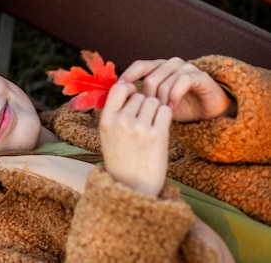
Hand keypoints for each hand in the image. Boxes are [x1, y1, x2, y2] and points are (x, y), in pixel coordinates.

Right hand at [100, 81, 171, 196]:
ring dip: (156, 109)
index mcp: (106, 119)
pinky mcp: (158, 136)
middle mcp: (122, 121)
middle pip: (140, 95)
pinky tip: (160, 126)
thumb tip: (126, 86)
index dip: (129, 89)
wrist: (132, 187)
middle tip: (144, 118)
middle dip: (144, 103)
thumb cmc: (121, 159)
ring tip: (152, 124)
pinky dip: (165, 116)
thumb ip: (115, 112)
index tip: (133, 97)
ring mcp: (140, 128)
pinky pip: (165, 111)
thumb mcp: (108, 134)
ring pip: (154, 102)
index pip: (119, 88)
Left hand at [119, 58, 231, 122]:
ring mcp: (186, 68)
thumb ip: (140, 99)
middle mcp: (171, 64)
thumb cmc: (179, 108)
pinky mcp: (199, 76)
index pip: (140, 65)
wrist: (207, 114)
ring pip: (165, 80)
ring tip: (160, 112)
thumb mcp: (156, 104)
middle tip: (147, 112)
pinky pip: (182, 81)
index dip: (129, 74)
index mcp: (159, 67)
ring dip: (161, 99)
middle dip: (147, 96)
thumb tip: (116, 100)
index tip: (120, 87)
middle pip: (151, 76)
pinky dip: (174, 96)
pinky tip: (172, 108)